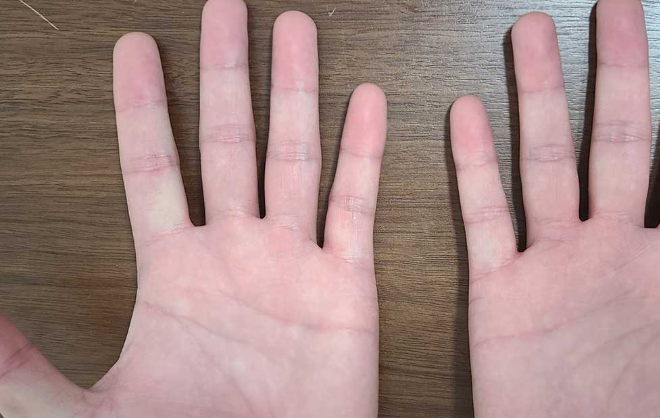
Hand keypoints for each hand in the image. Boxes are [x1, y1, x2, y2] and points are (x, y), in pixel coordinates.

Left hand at [0, 0, 386, 415]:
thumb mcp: (84, 411)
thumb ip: (19, 361)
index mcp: (174, 272)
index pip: (154, 168)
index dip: (142, 107)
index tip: (134, 46)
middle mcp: (236, 253)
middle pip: (228, 141)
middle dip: (226, 72)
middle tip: (226, 7)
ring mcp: (295, 264)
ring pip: (294, 157)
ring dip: (295, 92)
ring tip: (295, 30)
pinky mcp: (348, 288)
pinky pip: (357, 209)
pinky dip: (363, 155)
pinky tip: (366, 103)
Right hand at [450, 1, 659, 416]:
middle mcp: (612, 257)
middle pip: (614, 142)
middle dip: (615, 71)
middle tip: (615, 8)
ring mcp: (552, 272)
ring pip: (543, 164)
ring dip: (536, 98)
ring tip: (530, 35)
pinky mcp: (499, 299)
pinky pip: (484, 220)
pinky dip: (473, 168)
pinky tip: (467, 114)